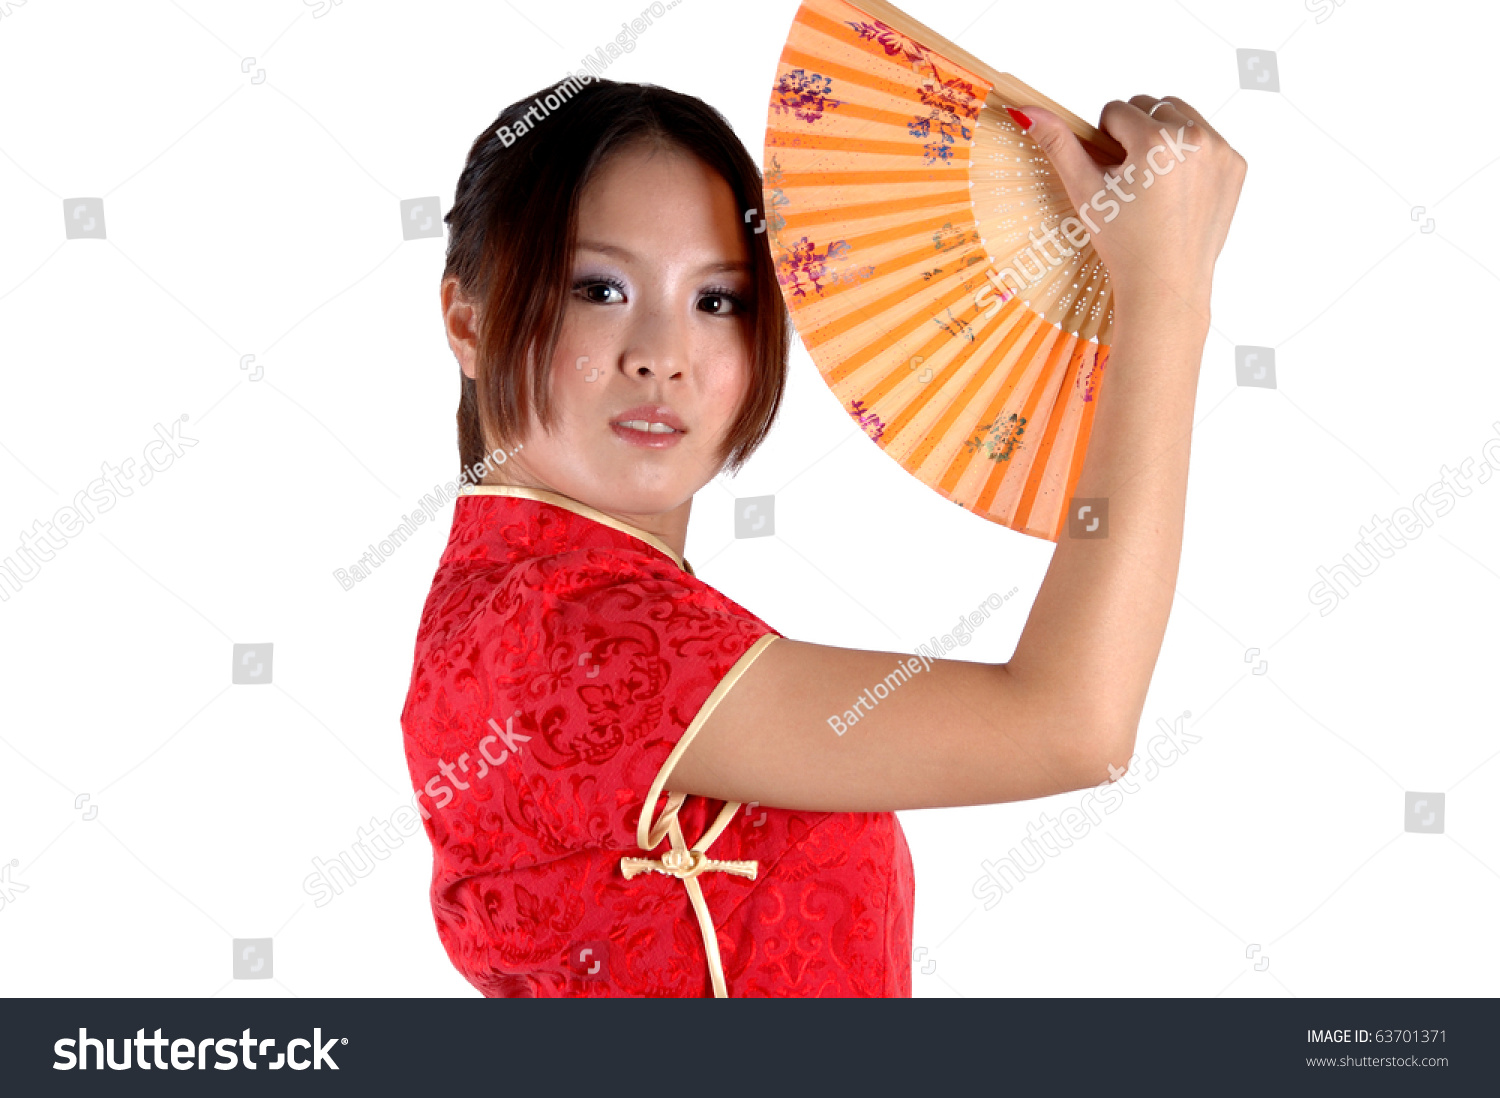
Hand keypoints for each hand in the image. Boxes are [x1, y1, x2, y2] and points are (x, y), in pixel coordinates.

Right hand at [1012, 97, 1246, 324]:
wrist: (1165, 284)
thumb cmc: (1123, 243)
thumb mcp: (1086, 191)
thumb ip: (1058, 145)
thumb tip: (1024, 110)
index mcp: (1158, 140)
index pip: (1117, 110)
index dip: (1105, 142)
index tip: (1112, 177)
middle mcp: (1196, 137)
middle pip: (1152, 105)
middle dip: (1137, 133)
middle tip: (1132, 180)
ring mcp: (1221, 151)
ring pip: (1181, 116)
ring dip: (1164, 137)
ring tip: (1153, 182)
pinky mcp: (1236, 165)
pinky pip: (1207, 138)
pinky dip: (1190, 155)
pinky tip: (1177, 189)